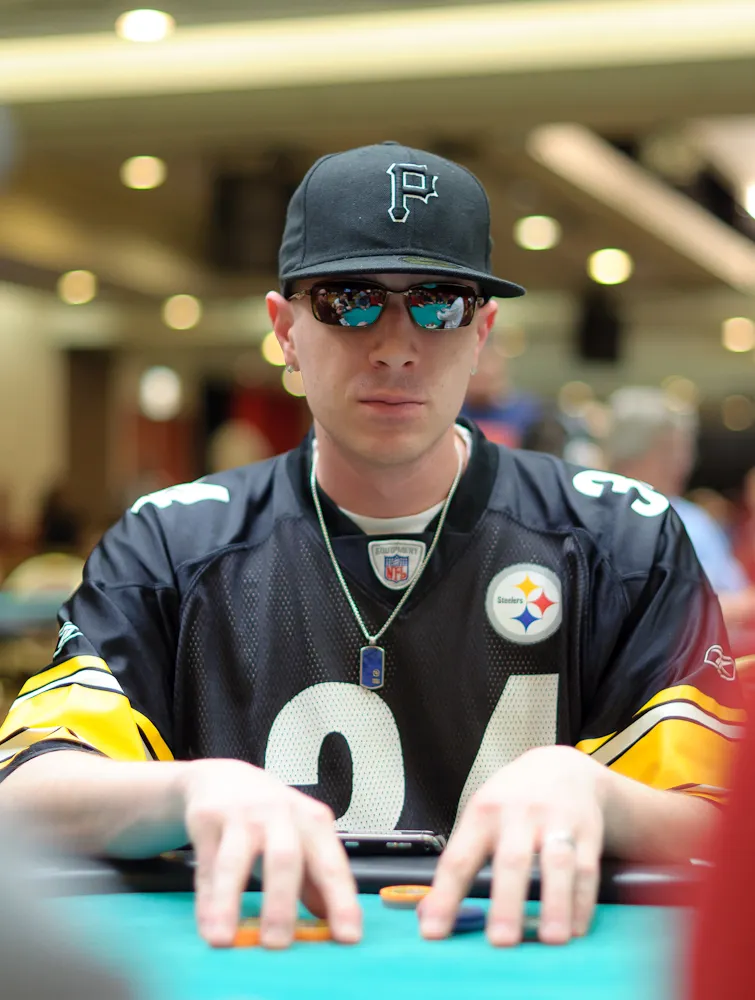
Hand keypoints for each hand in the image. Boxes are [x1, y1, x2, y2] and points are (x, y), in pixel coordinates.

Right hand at [181, 759, 361, 948]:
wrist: (225, 777)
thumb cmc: (272, 817)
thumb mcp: (302, 838)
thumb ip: (317, 879)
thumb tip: (331, 926)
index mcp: (312, 821)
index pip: (331, 864)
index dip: (341, 900)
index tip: (347, 938)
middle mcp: (279, 814)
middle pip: (284, 858)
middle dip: (281, 903)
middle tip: (277, 945)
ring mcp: (241, 814)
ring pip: (235, 860)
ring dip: (228, 902)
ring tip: (224, 940)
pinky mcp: (207, 818)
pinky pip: (207, 864)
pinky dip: (207, 899)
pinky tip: (208, 926)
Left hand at [419, 746, 605, 945]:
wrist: (562, 767)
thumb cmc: (512, 800)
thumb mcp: (480, 817)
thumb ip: (461, 861)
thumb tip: (428, 914)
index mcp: (483, 814)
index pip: (458, 858)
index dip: (445, 896)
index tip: (433, 933)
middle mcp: (518, 814)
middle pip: (512, 860)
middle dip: (507, 902)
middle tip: (501, 941)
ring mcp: (555, 820)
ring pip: (557, 863)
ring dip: (555, 903)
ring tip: (551, 939)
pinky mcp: (587, 831)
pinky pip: (587, 868)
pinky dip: (583, 901)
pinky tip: (577, 929)